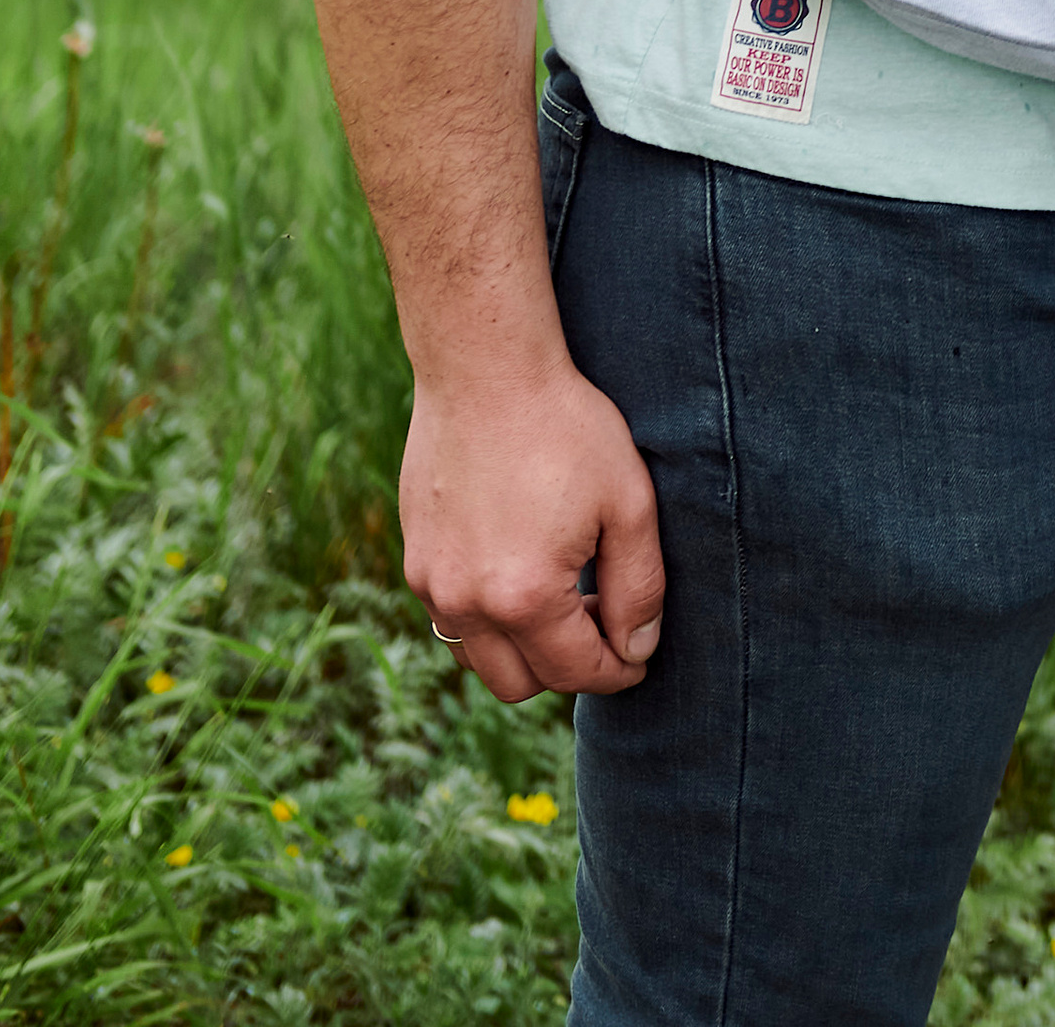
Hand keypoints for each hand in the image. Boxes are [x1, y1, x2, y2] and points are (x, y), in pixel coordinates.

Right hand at [401, 355, 664, 703]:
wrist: (485, 369)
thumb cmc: (566, 427)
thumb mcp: (628, 502)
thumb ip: (640, 588)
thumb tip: (636, 650)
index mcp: (524, 598)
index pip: (577, 673)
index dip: (618, 671)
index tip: (639, 658)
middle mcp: (467, 604)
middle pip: (521, 685)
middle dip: (568, 669)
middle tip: (602, 623)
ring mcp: (431, 585)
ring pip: (478, 661)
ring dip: (522, 650)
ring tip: (563, 598)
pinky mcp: (414, 560)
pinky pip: (451, 621)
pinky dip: (487, 620)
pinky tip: (520, 570)